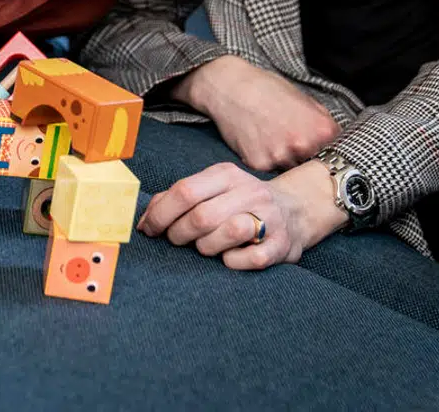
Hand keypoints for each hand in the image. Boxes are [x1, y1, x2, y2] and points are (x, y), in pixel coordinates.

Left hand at [137, 160, 347, 268]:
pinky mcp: (282, 244)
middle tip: (176, 241)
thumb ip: (176, 199)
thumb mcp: (211, 189)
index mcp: (226, 175)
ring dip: (206, 247)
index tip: (149, 230)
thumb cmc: (240, 203)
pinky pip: (250, 259)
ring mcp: (269, 218)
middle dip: (179, 234)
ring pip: (228, 233)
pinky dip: (233, 262)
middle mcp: (249, 192)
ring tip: (205, 247)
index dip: (160, 215)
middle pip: (202, 216)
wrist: (296, 209)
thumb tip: (143, 221)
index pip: (184, 191)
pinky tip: (229, 258)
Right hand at [171, 56, 341, 170]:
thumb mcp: (304, 99)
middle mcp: (303, 145)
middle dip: (303, 156)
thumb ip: (323, 122)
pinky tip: (256, 141)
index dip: (324, 151)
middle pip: (310, 165)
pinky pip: (266, 168)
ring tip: (270, 137)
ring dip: (282, 159)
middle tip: (287, 138)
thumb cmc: (267, 88)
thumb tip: (335, 139)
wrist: (231, 86)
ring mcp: (280, 156)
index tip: (316, 149)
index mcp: (321, 130)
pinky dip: (263, 158)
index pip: (334, 154)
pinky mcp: (258, 163)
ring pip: (288, 168)